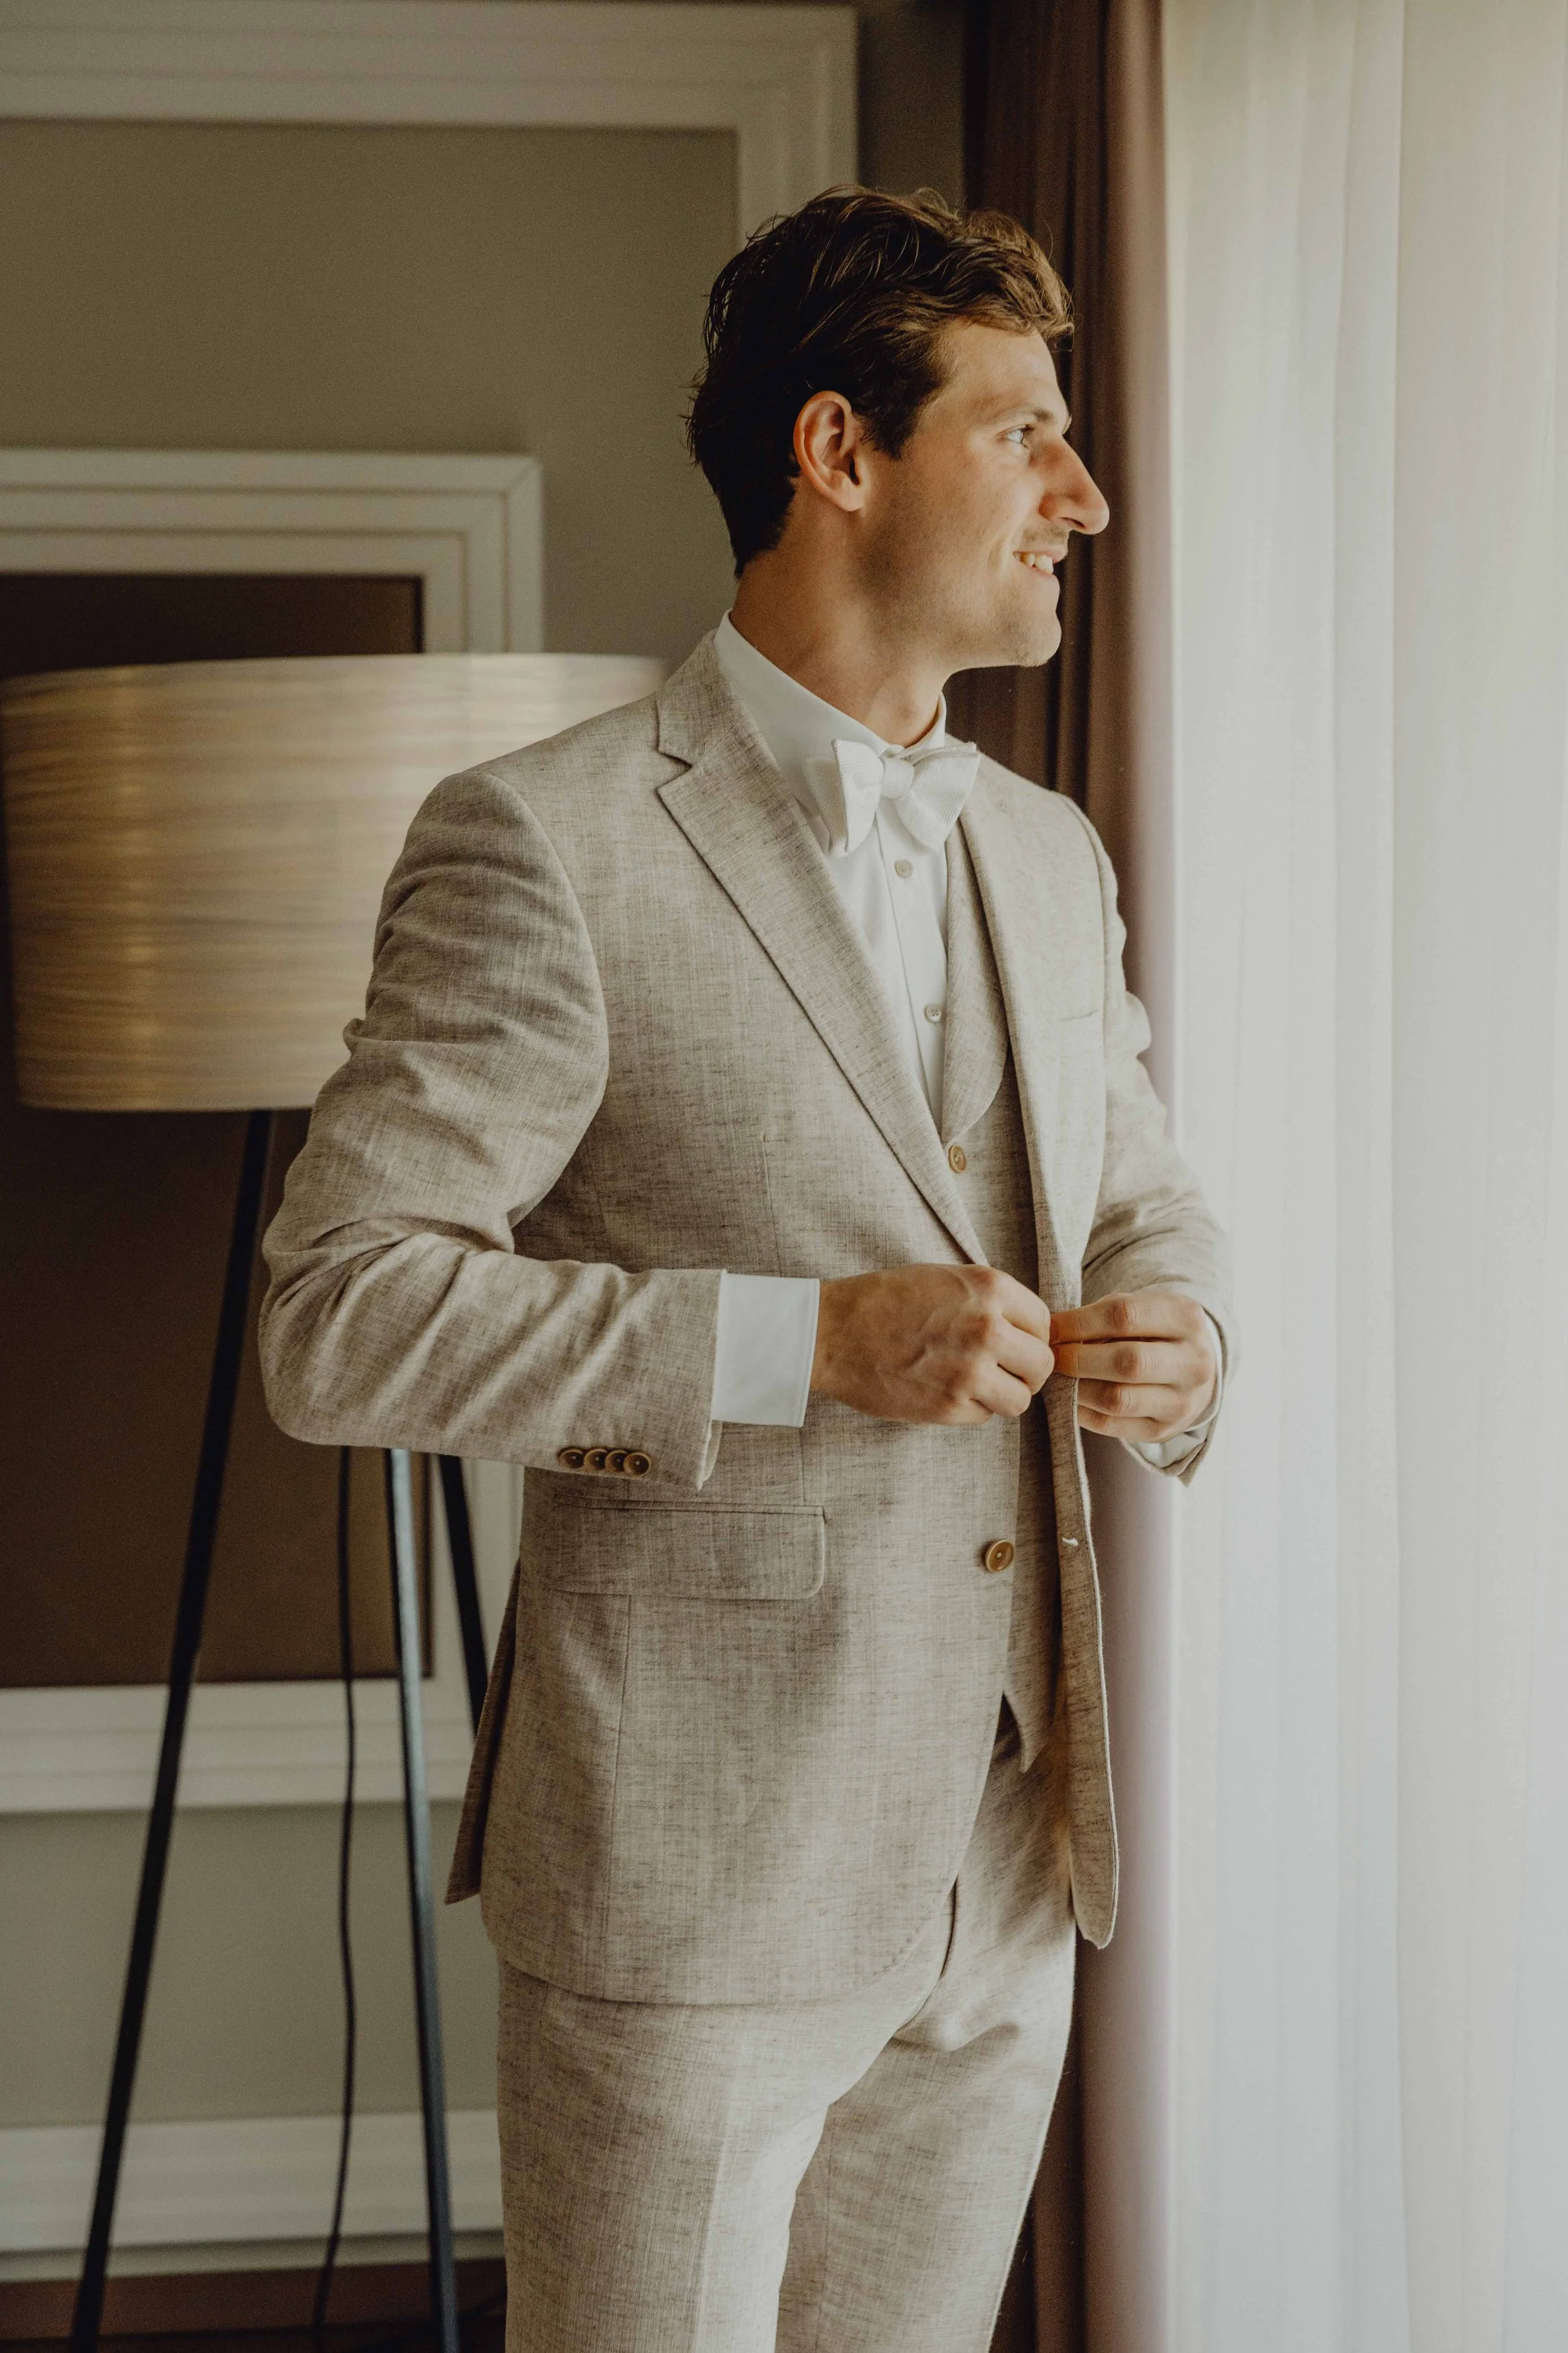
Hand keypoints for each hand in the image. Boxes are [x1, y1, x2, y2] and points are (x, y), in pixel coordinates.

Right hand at [811, 1264, 1053, 1424]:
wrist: (834, 1331)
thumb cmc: (887, 1300)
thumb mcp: (948, 1279)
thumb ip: (993, 1301)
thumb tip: (1030, 1330)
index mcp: (990, 1289)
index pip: (1044, 1324)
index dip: (1031, 1337)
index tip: (1016, 1344)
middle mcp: (988, 1329)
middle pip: (1042, 1365)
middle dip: (1025, 1371)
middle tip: (1003, 1371)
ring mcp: (970, 1371)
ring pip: (1020, 1399)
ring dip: (1003, 1395)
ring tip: (976, 1384)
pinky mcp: (949, 1406)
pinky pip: (985, 1416)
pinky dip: (971, 1409)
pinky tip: (945, 1390)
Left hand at [1049, 1291, 1217, 1442]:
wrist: (1192, 1369)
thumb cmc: (1153, 1331)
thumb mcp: (1141, 1308)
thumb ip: (1104, 1315)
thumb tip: (1054, 1332)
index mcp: (1186, 1318)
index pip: (1125, 1316)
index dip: (1079, 1322)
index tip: (1052, 1327)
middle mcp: (1193, 1363)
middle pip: (1128, 1362)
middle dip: (1078, 1358)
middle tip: (1051, 1355)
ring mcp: (1182, 1402)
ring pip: (1119, 1399)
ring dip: (1076, 1388)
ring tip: (1057, 1377)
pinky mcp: (1163, 1431)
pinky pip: (1112, 1425)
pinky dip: (1081, 1411)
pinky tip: (1068, 1397)